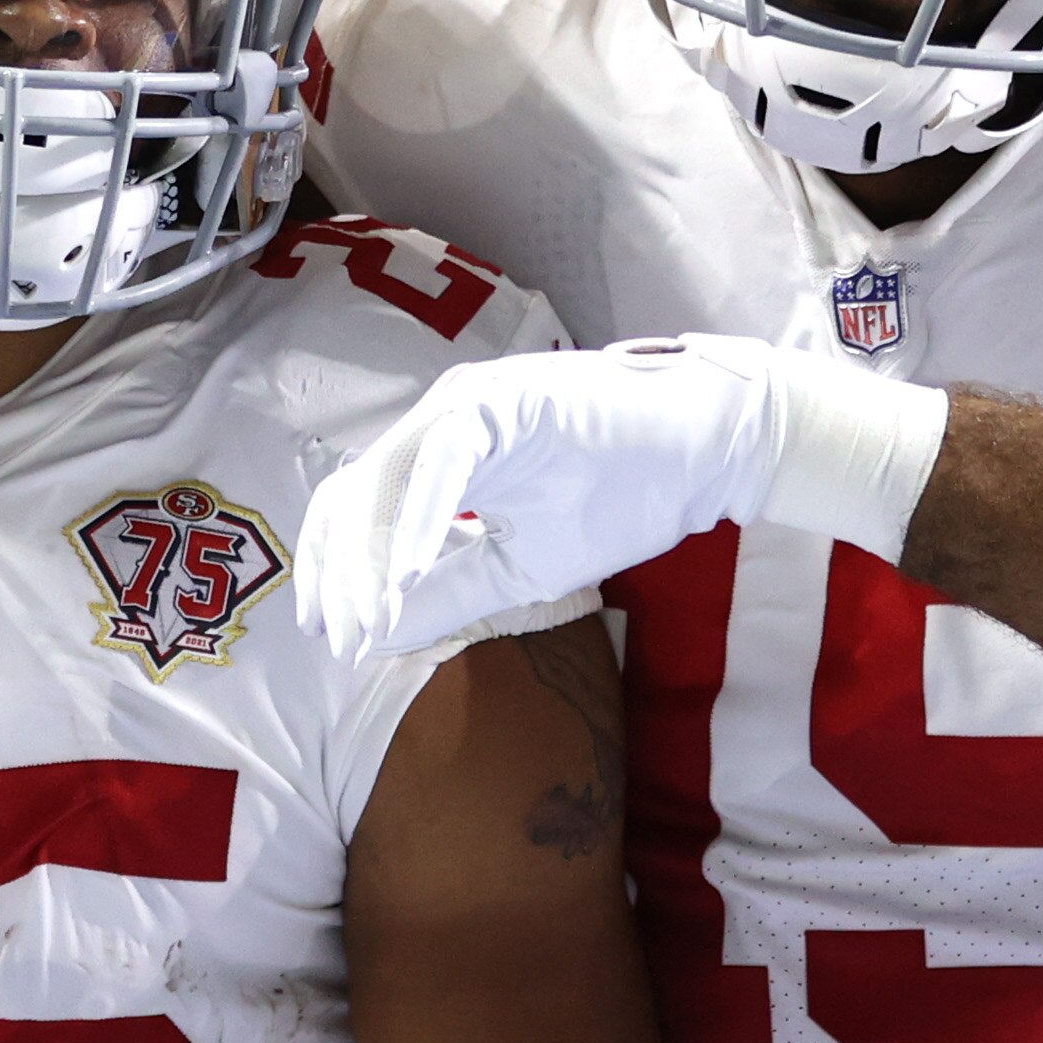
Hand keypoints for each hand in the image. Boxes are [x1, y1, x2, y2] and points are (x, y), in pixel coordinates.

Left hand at [298, 333, 945, 662]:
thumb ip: (447, 593)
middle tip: (338, 638)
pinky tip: (405, 578)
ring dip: (367, 557)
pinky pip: (439, 466)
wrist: (708, 453)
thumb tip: (375, 639)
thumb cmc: (624, 496)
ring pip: (384, 478)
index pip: (357, 510)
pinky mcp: (501, 403)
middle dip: (337, 574)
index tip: (335, 638)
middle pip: (353, 494)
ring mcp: (466, 404)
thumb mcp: (519, 567)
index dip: (335, 574)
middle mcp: (439, 421)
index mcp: (440, 455)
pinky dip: (417, 526)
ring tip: (366, 618)